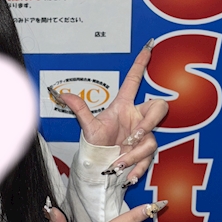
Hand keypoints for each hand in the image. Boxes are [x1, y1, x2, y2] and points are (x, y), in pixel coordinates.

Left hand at [54, 43, 167, 184]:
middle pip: (159, 107)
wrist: (99, 167)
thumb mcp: (88, 128)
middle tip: (133, 137)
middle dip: (149, 122)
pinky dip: (139, 167)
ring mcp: (144, 135)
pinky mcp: (145, 151)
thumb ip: (80, 110)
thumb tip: (62, 93)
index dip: (141, 63)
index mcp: (124, 106)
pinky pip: (150, 156)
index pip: (135, 80)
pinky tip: (129, 175)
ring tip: (118, 163)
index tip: (149, 46)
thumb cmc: (96, 145)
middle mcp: (137, 117)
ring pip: (152, 137)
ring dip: (136, 153)